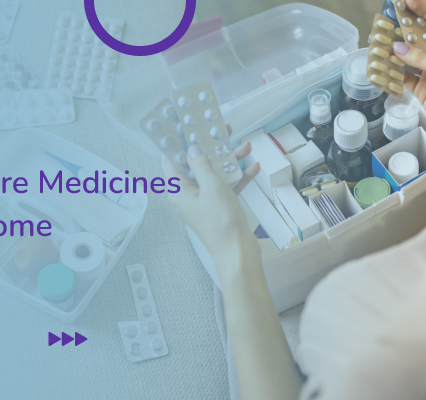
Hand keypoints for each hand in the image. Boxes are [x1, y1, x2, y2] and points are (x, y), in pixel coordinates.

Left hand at [163, 141, 260, 260]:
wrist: (238, 252)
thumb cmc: (221, 223)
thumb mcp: (211, 187)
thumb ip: (201, 165)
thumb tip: (192, 150)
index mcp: (178, 191)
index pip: (172, 161)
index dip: (178, 143)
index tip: (186, 127)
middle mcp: (188, 195)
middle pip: (195, 165)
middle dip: (210, 148)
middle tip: (221, 130)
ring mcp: (204, 202)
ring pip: (213, 174)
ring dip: (228, 161)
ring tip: (245, 146)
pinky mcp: (219, 207)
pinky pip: (226, 187)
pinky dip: (238, 178)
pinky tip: (253, 168)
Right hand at [393, 0, 425, 145]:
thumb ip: (422, 58)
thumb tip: (400, 49)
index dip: (421, 9)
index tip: (405, 1)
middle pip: (418, 39)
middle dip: (403, 31)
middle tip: (387, 24)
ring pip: (408, 58)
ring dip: (395, 53)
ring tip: (381, 45)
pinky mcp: (422, 90)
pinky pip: (403, 79)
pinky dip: (393, 75)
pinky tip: (385, 69)